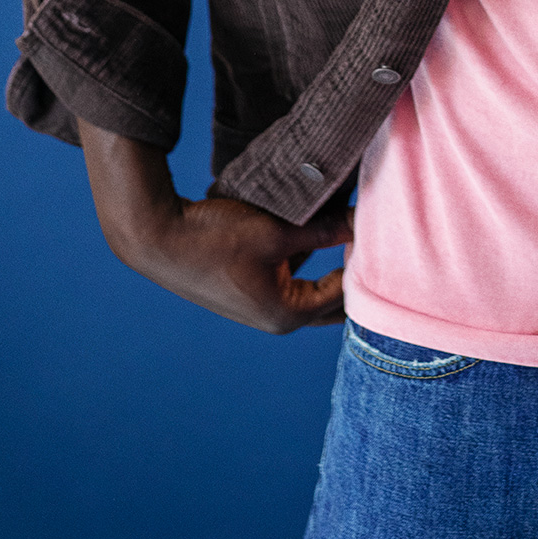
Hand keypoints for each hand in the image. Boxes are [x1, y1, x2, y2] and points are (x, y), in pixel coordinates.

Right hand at [77, 119, 353, 331]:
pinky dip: (302, 258)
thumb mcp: (278, 230)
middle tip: (372, 241)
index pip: (346, 293)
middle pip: (331, 300)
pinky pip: (287, 277)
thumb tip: (365, 219)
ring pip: (308, 285)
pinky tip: (309, 229)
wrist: (158, 238)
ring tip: (344, 228)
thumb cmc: (216, 236)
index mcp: (287, 314)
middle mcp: (275, 318)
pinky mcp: (246, 290)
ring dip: (325, 261)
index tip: (379, 232)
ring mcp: (258, 307)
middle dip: (351, 272)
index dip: (364, 261)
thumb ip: (325, 228)